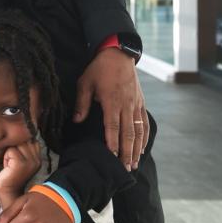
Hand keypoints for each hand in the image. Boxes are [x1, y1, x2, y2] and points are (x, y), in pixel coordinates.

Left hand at [0, 141, 41, 201]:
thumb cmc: (10, 174)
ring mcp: (30, 162)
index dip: (19, 143)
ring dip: (9, 152)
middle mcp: (37, 159)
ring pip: (15, 144)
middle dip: (13, 147)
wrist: (8, 191)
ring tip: (10, 163)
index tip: (15, 155)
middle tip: (11, 160)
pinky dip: (6, 157)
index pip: (29, 138)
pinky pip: (11, 151)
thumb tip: (18, 133)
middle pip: (22, 140)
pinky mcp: (21, 164)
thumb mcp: (20, 159)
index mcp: (38, 157)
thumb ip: (23, 147)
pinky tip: (8, 166)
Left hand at [73, 47, 148, 169]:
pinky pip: (144, 122)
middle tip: (125, 168)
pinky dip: (144, 136)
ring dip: (137, 148)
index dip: (113, 143)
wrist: (118, 54)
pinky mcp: (140, 102)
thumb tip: (77, 121)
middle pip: (128, 133)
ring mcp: (135, 104)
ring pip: (138, 130)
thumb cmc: (98, 69)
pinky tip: (143, 147)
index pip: (113, 127)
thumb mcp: (85, 82)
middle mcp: (126, 105)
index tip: (112, 156)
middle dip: (127, 152)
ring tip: (134, 163)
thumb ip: (82, 103)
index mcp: (112, 101)